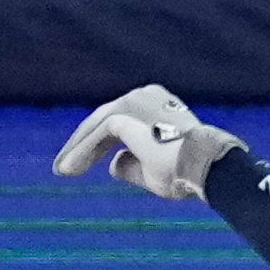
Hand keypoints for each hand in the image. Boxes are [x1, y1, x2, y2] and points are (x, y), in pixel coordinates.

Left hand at [50, 84, 246, 200]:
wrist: (207, 169)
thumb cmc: (188, 173)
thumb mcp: (154, 170)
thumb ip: (131, 164)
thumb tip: (112, 165)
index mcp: (156, 104)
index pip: (119, 123)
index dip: (97, 145)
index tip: (80, 165)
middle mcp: (143, 96)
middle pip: (103, 121)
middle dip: (82, 145)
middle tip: (63, 168)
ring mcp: (134, 102)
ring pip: (97, 127)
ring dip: (77, 150)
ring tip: (62, 171)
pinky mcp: (125, 115)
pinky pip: (98, 134)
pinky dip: (82, 152)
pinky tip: (69, 169)